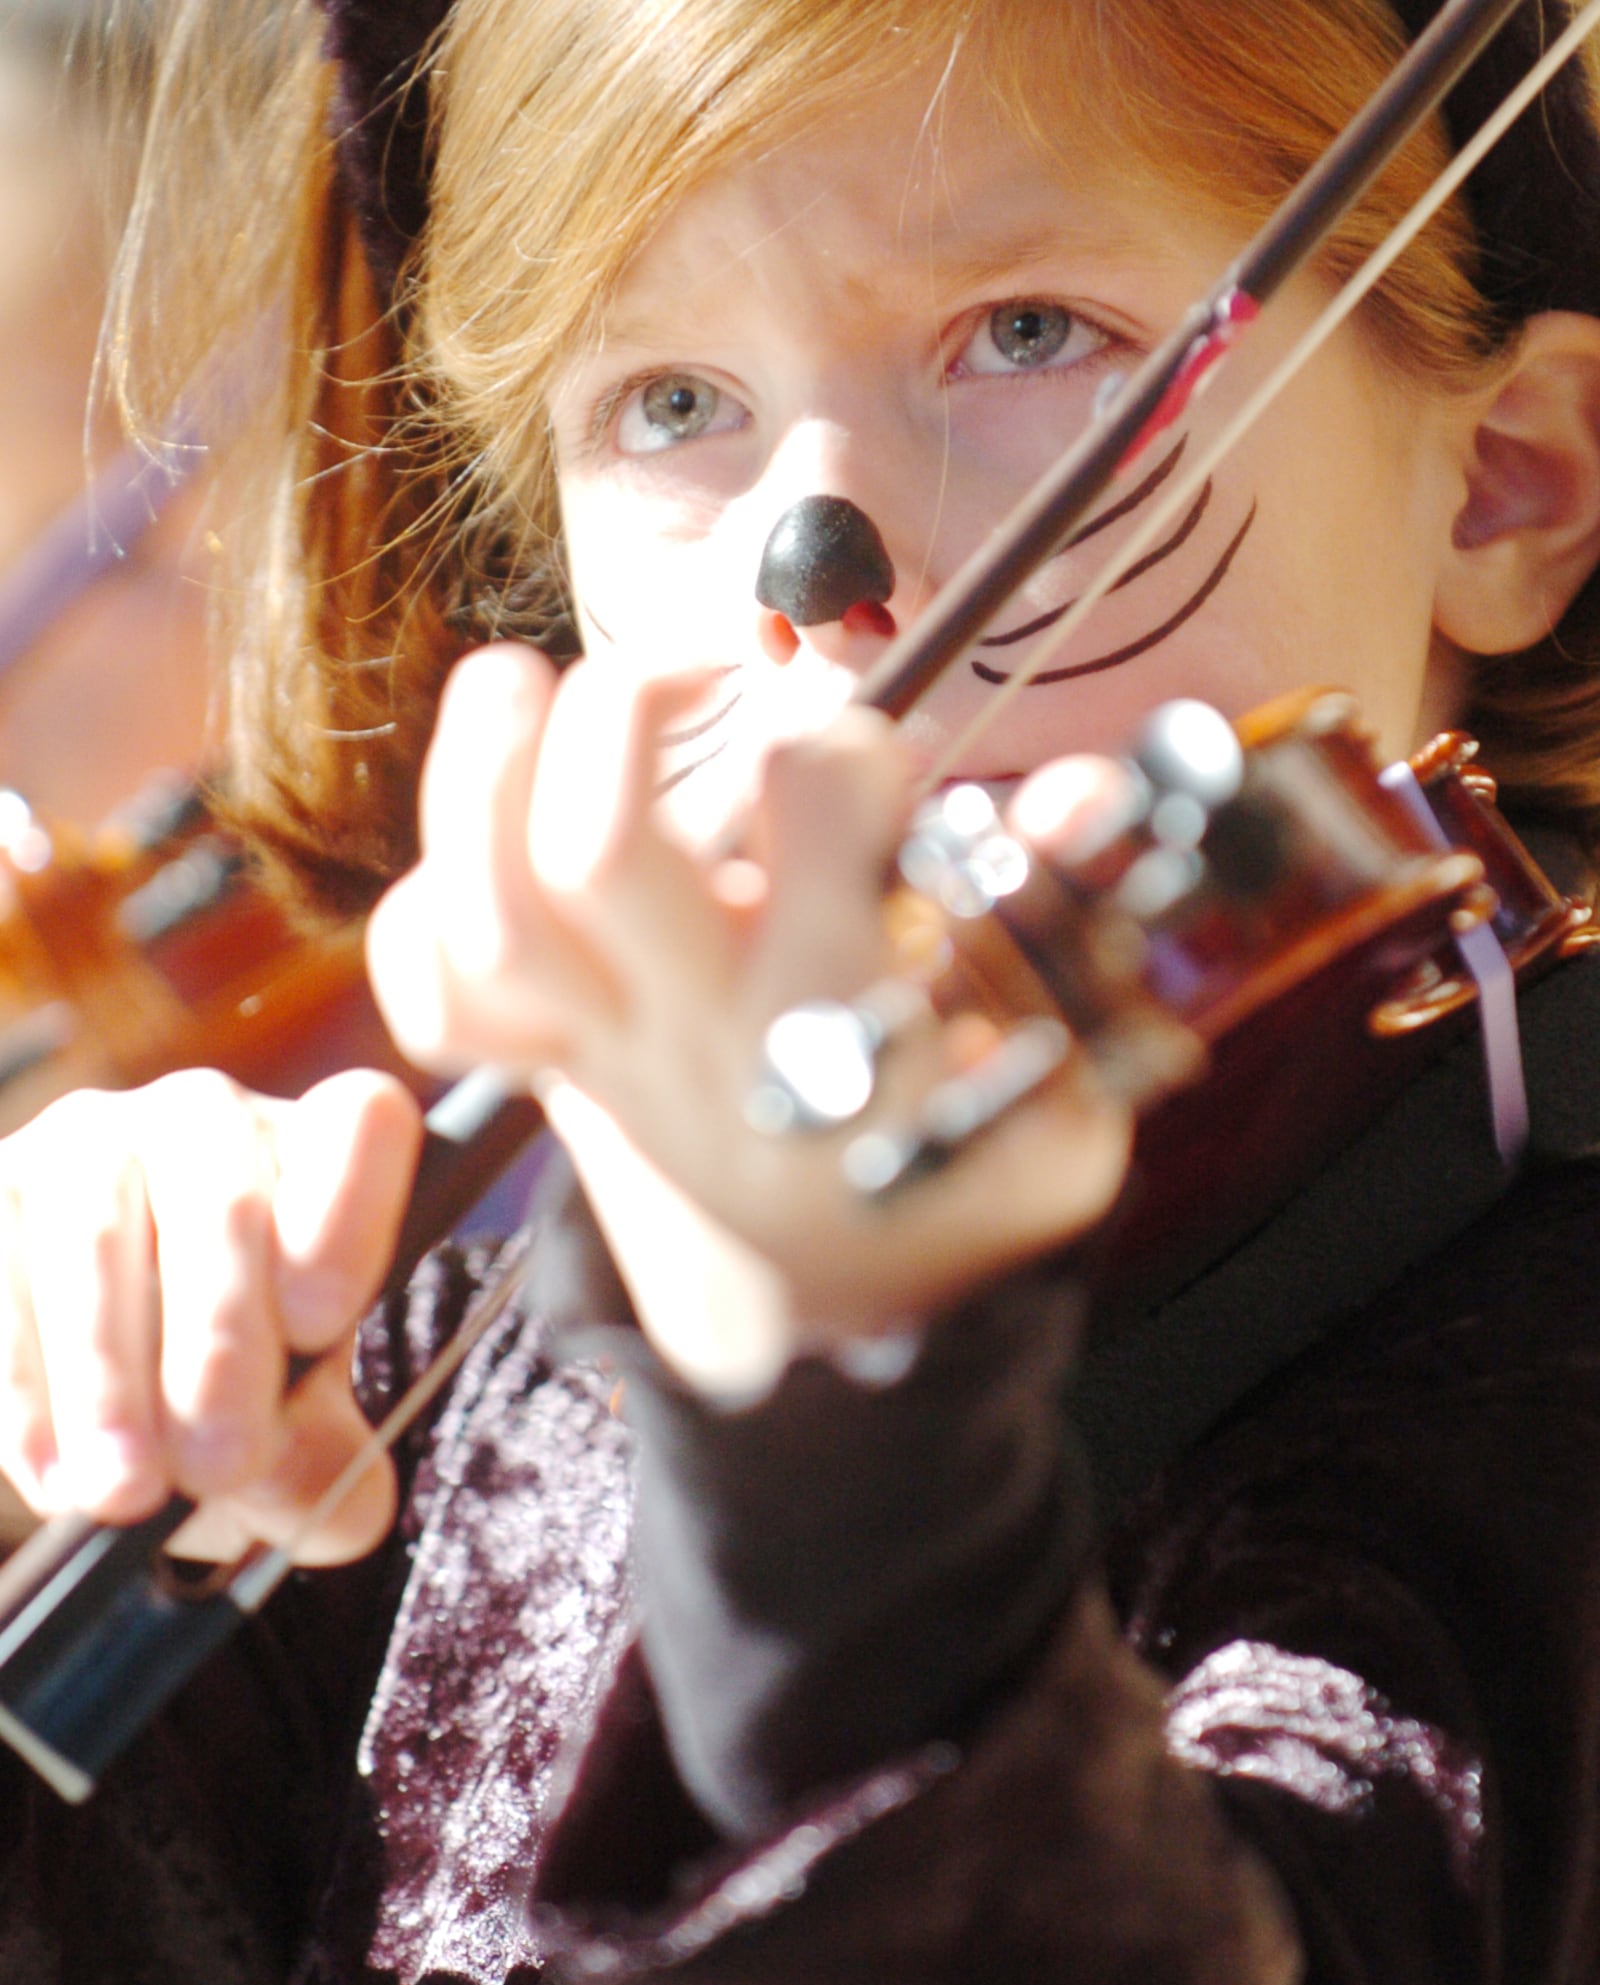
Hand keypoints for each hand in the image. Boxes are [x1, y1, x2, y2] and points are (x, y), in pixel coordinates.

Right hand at [0, 1068, 420, 1562]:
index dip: (346, 1214)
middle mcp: (209, 1118)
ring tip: (124, 1492)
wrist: (98, 1373)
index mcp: (320, 1146)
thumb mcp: (293, 1425)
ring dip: (108, 1378)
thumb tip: (349, 1504)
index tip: (320, 1323)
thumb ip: (327, 1461)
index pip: (362, 1122)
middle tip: (220, 1462)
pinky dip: (23, 1390)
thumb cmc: (228, 1383)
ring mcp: (89, 1142)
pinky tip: (51, 1473)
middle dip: (220, 1342)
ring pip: (95, 1238)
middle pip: (224, 1202)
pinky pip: (0, 1275)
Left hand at [369, 645, 1135, 1396]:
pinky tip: (481, 840)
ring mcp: (609, 1053)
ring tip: (513, 677)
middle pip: (599, 847)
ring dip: (477, 772)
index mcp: (841, 1011)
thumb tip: (1080, 793)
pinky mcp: (552, 1069)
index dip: (845, 742)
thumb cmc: (963, 1162)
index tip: (872, 758)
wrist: (843, 1316)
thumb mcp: (1061, 1073)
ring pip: (490, 911)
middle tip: (687, 667)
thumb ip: (1065, 920)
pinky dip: (420, 917)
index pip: (817, 810)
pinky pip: (444, 1003)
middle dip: (621, 705)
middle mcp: (702, 1027)